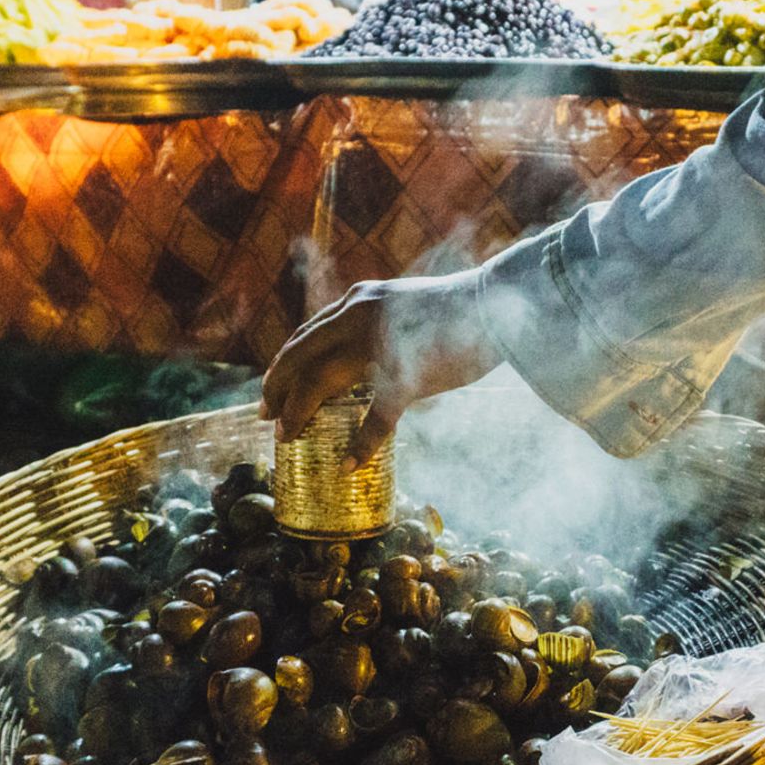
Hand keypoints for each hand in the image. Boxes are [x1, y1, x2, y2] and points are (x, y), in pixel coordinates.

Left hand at [259, 272, 500, 468]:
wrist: (498, 302)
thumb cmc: (457, 311)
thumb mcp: (402, 307)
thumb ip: (378, 327)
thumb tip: (365, 363)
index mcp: (359, 301)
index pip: (305, 335)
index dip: (282, 365)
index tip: (271, 391)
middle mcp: (358, 314)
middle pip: (297, 355)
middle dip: (276, 389)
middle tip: (267, 418)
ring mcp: (378, 342)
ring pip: (319, 381)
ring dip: (299, 412)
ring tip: (288, 437)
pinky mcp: (406, 373)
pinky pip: (376, 416)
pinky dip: (361, 443)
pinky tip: (349, 463)